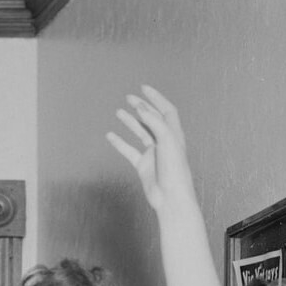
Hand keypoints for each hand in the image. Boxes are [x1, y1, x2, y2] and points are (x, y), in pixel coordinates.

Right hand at [106, 85, 194, 211]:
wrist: (171, 197)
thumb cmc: (174, 170)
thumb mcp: (167, 141)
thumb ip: (154, 122)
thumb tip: (140, 106)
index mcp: (174, 134)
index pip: (166, 110)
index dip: (156, 98)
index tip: (143, 88)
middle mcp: (164, 142)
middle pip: (152, 119)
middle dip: (142, 107)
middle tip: (128, 97)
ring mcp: (153, 153)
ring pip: (140, 133)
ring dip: (130, 122)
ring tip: (118, 112)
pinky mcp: (143, 165)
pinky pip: (129, 151)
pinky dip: (120, 143)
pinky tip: (110, 136)